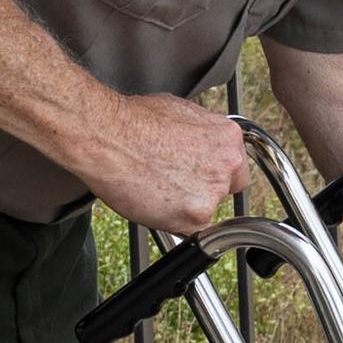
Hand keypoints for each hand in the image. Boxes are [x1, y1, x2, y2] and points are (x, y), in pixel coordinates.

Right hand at [77, 93, 251, 234]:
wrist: (107, 136)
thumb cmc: (133, 121)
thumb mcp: (180, 111)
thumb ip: (201, 133)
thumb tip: (199, 140)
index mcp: (227, 138)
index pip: (235, 170)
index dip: (213, 174)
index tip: (198, 176)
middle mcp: (226, 165)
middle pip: (222, 192)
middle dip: (200, 190)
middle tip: (171, 181)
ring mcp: (212, 192)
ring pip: (204, 213)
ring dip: (184, 208)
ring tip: (155, 188)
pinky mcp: (194, 217)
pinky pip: (188, 231)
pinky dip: (170, 222)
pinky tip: (152, 202)